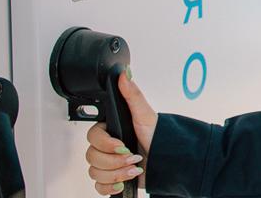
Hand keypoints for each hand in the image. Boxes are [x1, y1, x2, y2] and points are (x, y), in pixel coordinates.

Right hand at [85, 70, 157, 194]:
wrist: (169, 162)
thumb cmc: (159, 137)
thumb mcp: (146, 115)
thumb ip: (133, 95)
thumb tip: (124, 74)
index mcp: (112, 129)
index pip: (91, 137)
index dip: (106, 144)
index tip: (122, 145)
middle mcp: (108, 146)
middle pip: (91, 157)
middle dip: (114, 161)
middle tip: (133, 157)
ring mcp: (109, 163)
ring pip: (94, 172)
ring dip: (117, 173)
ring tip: (134, 168)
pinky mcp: (113, 178)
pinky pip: (99, 186)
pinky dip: (112, 185)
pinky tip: (126, 179)